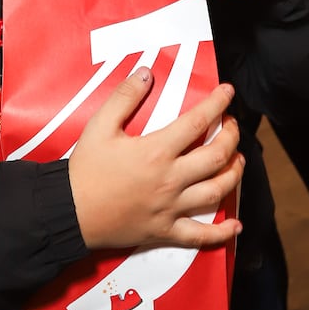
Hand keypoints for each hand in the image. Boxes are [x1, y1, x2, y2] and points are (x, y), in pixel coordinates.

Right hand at [68, 72, 243, 250]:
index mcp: (157, 151)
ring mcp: (170, 207)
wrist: (69, 211)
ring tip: (239, 160)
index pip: (197, 122)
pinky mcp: (165, 230)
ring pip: (216, 192)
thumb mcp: (99, 126)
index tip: (227, 92)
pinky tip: (236, 226)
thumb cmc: (85, 169)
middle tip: (232, 125)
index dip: (217, 104)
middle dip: (231, 137)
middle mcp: (170, 179)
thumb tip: (146, 73)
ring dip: (234, 174)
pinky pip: (199, 235)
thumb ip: (124, 97)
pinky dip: (221, 233)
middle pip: (216, 156)